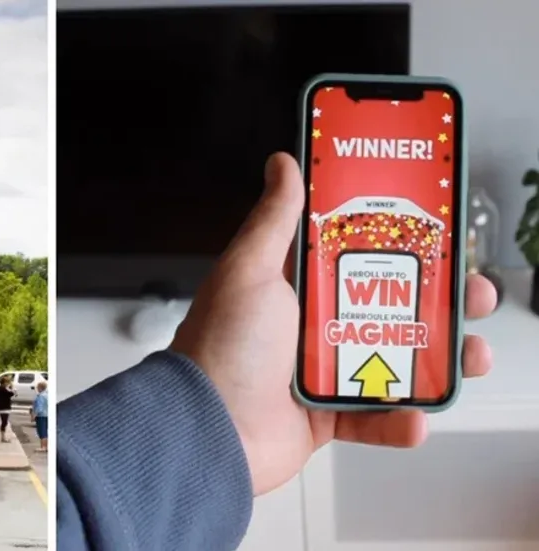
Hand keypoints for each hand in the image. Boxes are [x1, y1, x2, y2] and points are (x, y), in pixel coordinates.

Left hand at [170, 152, 496, 495]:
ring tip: (466, 355)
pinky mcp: (325, 416)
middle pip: (385, 306)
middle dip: (434, 301)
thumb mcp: (249, 271)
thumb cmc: (222, 346)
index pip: (354, 254)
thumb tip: (282, 164)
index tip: (437, 236)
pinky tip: (416, 416)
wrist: (206, 431)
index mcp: (292, 285)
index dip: (396, 244)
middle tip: (470, 295)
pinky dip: (399, 421)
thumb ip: (273, 219)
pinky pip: (373, 417)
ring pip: (392, 360)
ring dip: (435, 360)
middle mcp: (307, 325)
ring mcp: (318, 372)